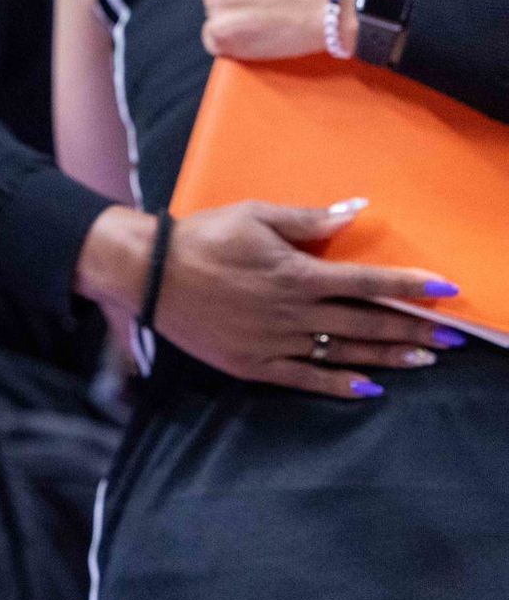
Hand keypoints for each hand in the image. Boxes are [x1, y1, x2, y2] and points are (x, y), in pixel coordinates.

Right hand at [81, 203, 459, 399]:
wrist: (149, 273)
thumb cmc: (203, 236)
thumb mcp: (255, 215)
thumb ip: (308, 218)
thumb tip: (355, 211)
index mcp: (297, 273)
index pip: (368, 282)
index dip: (410, 286)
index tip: (446, 289)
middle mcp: (293, 312)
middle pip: (366, 323)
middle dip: (413, 329)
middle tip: (451, 336)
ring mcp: (274, 342)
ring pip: (343, 352)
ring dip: (387, 356)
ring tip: (424, 360)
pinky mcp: (253, 364)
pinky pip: (305, 379)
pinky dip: (340, 385)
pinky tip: (369, 388)